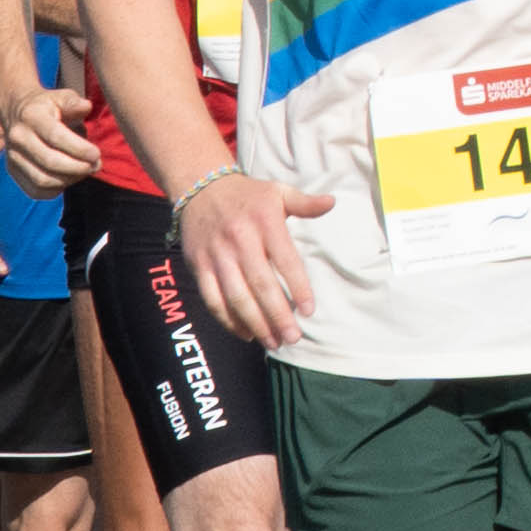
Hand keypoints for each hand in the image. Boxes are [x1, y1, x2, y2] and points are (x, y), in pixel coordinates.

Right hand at [0, 80, 99, 189]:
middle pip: (49, 162)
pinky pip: (36, 190)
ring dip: (69, 180)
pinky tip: (70, 178)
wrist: (16, 111)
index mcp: (32, 116)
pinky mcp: (13, 171)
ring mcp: (13, 156)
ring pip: (42, 180)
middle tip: (96, 165)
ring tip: (86, 171)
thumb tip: (86, 107)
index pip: (55, 137)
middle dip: (78, 168)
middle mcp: (18, 137)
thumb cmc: (47, 105)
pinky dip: (56, 189)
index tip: (96, 154)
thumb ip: (73, 102)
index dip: (78, 149)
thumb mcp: (61, 96)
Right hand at [178, 164, 326, 347]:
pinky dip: (228, 320)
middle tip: (293, 337)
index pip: (285, 260)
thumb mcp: (278, 192)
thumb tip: (332, 203)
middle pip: (260, 284)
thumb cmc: (248, 195)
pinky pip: (213, 299)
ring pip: (236, 296)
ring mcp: (217, 254)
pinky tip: (246, 334)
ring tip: (273, 342)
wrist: (200, 189)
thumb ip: (304, 202)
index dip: (298, 287)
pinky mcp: (199, 266)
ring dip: (255, 323)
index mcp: (265, 221)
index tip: (309, 310)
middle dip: (278, 315)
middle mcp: (240, 239)